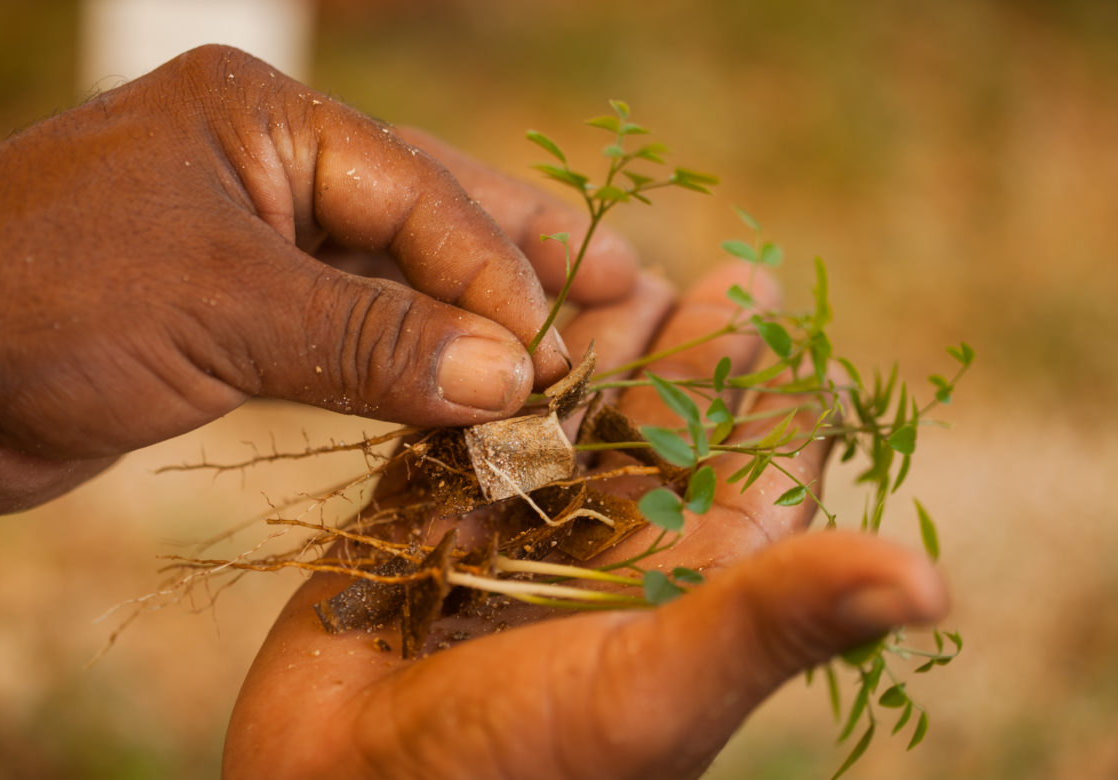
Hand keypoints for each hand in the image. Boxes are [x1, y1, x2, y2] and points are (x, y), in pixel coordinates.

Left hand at [0, 45, 636, 513]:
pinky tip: (468, 386)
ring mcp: (257, 244)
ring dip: (475, 320)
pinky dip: (410, 368)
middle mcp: (272, 168)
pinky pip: (352, 338)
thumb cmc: (45, 303)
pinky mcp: (238, 320)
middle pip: (431, 216)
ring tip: (574, 340)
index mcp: (270, 120)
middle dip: (525, 263)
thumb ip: (372, 341)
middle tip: (628, 289)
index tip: (561, 349)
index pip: (421, 197)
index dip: (497, 277)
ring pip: (397, 280)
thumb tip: (512, 380)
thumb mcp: (222, 308)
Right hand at [223, 262, 947, 778]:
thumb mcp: (655, 690)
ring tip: (616, 267)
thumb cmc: (512, 766)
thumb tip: (931, 581)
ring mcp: (519, 526)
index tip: (764, 297)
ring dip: (593, 343)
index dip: (765, 389)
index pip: (746, 467)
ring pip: (571, 409)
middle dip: (690, 350)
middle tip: (721, 275)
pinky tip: (497, 308)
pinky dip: (489, 362)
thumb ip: (772, 617)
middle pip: (665, 426)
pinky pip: (474, 414)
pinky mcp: (434, 507)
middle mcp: (608, 550)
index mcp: (681, 585)